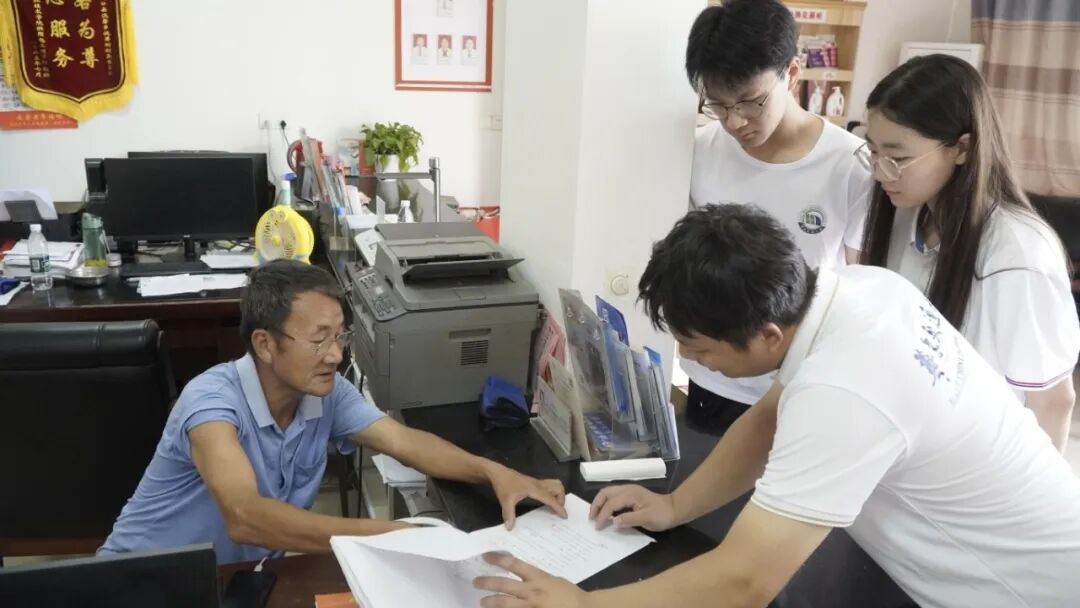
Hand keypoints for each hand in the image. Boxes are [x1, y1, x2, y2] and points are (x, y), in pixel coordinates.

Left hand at [474, 552, 590, 607]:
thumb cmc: (569, 595)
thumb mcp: (552, 580)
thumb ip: (536, 579)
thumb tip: (520, 575)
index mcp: (538, 578)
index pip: (514, 564)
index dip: (498, 559)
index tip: (486, 556)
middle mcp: (532, 591)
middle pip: (504, 585)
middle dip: (487, 582)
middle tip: (475, 582)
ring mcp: (531, 607)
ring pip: (505, 603)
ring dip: (491, 602)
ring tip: (482, 602)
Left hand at [486, 463, 566, 528]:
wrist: (498, 473)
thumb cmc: (503, 485)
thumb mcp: (505, 501)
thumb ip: (509, 514)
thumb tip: (510, 527)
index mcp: (535, 489)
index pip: (551, 498)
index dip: (559, 507)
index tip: (565, 516)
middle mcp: (539, 484)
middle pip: (558, 488)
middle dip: (561, 499)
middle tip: (556, 510)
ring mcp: (537, 482)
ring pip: (555, 484)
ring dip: (558, 494)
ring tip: (553, 505)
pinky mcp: (534, 482)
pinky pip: (549, 485)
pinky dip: (552, 492)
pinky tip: (545, 500)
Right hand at [590, 485, 675, 531]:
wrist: (675, 509)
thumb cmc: (662, 515)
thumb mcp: (647, 519)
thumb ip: (629, 519)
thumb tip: (613, 522)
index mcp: (630, 494)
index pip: (611, 503)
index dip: (603, 515)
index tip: (598, 527)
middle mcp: (627, 489)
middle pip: (605, 493)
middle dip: (596, 505)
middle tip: (592, 519)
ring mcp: (629, 490)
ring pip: (608, 493)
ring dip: (600, 503)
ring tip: (596, 516)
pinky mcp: (631, 495)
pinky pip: (614, 496)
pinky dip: (606, 503)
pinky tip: (606, 513)